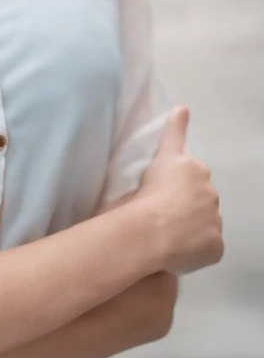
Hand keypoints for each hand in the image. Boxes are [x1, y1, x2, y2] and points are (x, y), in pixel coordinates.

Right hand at [134, 106, 223, 275]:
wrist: (153, 230)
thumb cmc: (140, 196)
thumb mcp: (146, 162)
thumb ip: (168, 136)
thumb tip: (182, 108)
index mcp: (186, 165)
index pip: (180, 145)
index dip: (178, 131)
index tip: (181, 113)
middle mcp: (206, 187)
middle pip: (198, 190)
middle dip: (186, 197)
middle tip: (163, 209)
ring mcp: (215, 217)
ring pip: (205, 218)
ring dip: (193, 222)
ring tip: (169, 233)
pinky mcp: (217, 243)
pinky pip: (207, 243)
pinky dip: (197, 246)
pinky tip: (179, 248)